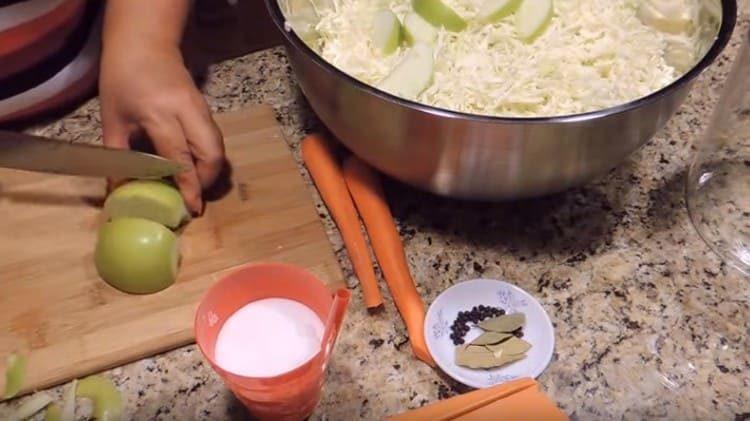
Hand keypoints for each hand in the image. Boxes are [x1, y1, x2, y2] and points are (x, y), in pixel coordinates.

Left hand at [99, 44, 223, 214]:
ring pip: (218, 146)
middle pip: (212, 153)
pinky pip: (214, 137)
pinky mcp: (206, 108)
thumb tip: (118, 189)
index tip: (193, 208)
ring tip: (195, 184)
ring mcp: (201, 108)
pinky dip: (209, 155)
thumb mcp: (112, 117)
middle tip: (194, 195)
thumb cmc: (122, 78)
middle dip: (208, 180)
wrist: (145, 43)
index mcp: (159, 114)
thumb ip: (118, 154)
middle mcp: (186, 112)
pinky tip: (194, 164)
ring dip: (211, 169)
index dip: (189, 185)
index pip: (181, 157)